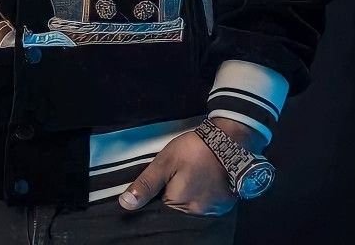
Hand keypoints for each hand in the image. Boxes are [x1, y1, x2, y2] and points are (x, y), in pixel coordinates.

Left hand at [118, 117, 263, 215]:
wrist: (230, 140)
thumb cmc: (194, 149)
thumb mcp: (165, 162)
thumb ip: (146, 183)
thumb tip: (125, 204)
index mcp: (179, 204)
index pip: (160, 206)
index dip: (159, 190)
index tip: (165, 176)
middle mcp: (197, 214)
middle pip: (177, 207)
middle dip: (174, 192)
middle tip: (181, 171)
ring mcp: (213, 211)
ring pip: (192, 206)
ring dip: (190, 193)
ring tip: (193, 174)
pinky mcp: (225, 205)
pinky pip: (207, 204)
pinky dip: (204, 194)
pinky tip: (204, 179)